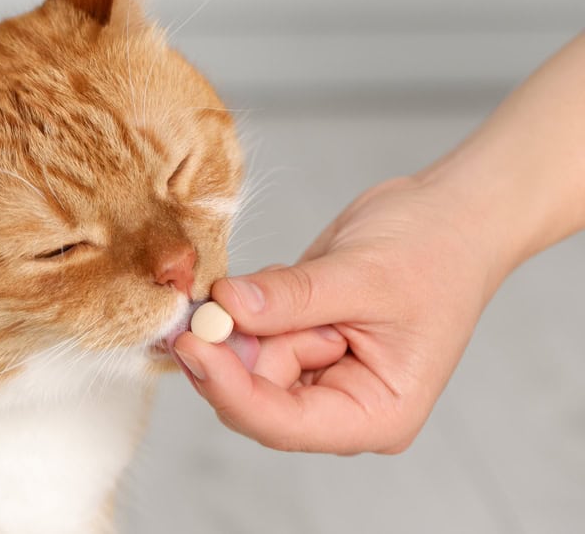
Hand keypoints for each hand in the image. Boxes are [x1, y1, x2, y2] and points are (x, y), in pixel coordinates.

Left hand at [173, 175, 499, 453]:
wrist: (448, 216)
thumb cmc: (432, 251)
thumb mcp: (361, 275)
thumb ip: (291, 298)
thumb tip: (226, 308)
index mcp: (375, 414)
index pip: (283, 423)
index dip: (229, 388)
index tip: (190, 344)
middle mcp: (341, 405)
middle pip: (254, 396)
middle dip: (228, 348)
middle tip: (207, 300)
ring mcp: (318, 373)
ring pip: (246, 360)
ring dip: (244, 318)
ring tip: (293, 276)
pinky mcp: (298, 339)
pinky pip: (252, 329)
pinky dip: (252, 301)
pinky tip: (291, 276)